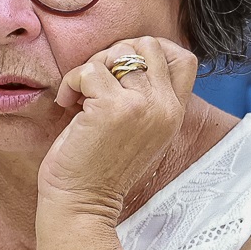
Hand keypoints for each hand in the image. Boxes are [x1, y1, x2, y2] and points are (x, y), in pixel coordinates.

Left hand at [38, 37, 198, 219]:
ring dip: (90, 68)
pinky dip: (71, 82)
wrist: (83, 204)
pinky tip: (66, 104)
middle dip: (115, 54)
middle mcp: (164, 107)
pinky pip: (88, 70)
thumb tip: (126, 55)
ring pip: (116, 53)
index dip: (151, 51)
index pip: (183, 57)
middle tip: (96, 82)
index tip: (122, 69)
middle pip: (148, 45)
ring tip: (80, 96)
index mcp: (174, 113)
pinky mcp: (112, 108)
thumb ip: (147, 97)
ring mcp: (141, 106)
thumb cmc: (101, 167)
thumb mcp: (141, 131)